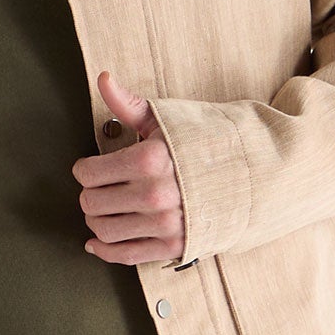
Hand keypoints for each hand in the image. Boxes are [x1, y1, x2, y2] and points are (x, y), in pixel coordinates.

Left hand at [72, 74, 188, 264]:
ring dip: (95, 222)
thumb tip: (104, 79)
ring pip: (105, 230)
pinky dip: (105, 251)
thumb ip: (129, 105)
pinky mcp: (174, 246)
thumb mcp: (167, 120)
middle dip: (89, 195)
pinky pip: (126, 255)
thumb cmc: (205, 143)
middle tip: (97, 189)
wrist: (252, 173)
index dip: (82, 170)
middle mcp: (155, 194)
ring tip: (101, 211)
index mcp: (149, 159)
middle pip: (93, 203)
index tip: (87, 169)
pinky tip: (96, 244)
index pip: (89, 173)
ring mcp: (165, 223)